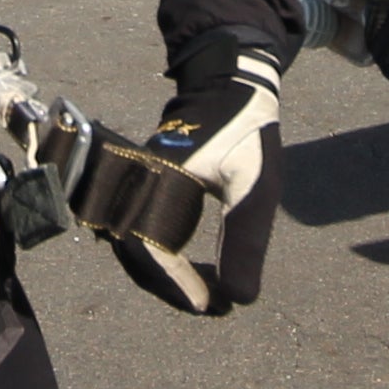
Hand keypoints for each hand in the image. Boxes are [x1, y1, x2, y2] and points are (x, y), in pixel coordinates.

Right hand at [111, 39, 282, 317]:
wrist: (231, 81)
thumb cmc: (246, 129)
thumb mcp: (255, 185)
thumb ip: (245, 241)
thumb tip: (239, 298)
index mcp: (159, 178)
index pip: (151, 249)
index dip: (177, 285)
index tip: (211, 307)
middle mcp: (137, 181)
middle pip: (134, 253)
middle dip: (171, 287)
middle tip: (212, 306)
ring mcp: (136, 181)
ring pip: (134, 244)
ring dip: (166, 275)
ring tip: (206, 294)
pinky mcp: (143, 184)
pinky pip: (140, 229)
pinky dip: (163, 258)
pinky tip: (195, 269)